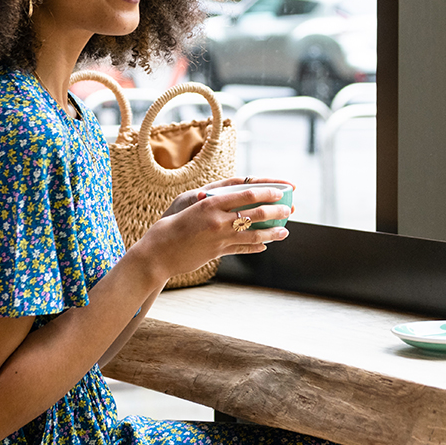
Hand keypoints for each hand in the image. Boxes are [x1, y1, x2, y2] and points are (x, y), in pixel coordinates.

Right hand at [133, 183, 290, 284]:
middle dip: (275, 212)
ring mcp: (219, 238)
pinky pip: (242, 249)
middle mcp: (218, 220)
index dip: (267, 191)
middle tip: (289, 210)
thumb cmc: (169, 225)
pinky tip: (264, 247)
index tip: (281, 190)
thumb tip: (218, 193)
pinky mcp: (217, 253)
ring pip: (253, 234)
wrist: (157, 253)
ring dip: (271, 233)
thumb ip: (207, 200)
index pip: (246, 193)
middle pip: (254, 214)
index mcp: (210, 202)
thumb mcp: (187, 204)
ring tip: (284, 231)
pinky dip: (255, 248)